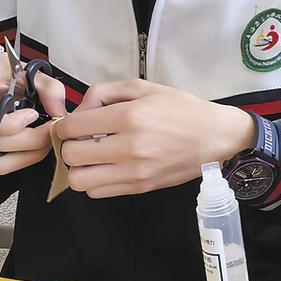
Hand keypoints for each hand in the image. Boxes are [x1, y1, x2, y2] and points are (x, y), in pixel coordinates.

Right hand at [0, 52, 66, 173]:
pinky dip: (21, 159)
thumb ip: (47, 87)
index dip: (11, 124)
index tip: (32, 114)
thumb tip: (59, 113)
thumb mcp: (24, 68)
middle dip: (30, 140)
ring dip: (28, 153)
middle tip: (51, 129)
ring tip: (44, 138)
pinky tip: (33, 146)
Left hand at [55, 80, 256, 197]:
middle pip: (72, 155)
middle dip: (71, 145)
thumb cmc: (181, 109)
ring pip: (80, 180)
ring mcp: (135, 171)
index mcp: (129, 117)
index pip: (72, 127)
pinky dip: (95, 181)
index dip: (65, 125)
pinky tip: (106, 168)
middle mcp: (129, 147)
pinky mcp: (140, 187)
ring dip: (80, 168)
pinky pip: (98, 193)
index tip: (73, 124)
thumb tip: (79, 110)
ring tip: (92, 156)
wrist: (215, 137)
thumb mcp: (144, 87)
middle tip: (82, 140)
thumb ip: (105, 92)